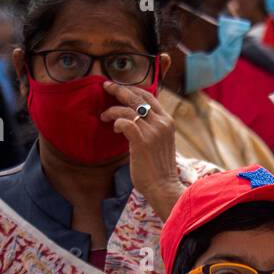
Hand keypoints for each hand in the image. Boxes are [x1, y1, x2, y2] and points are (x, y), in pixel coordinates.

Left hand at [102, 81, 181, 219]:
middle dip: (118, 89)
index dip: (132, 89)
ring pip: (127, 108)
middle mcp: (162, 122)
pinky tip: (114, 129)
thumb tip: (134, 118)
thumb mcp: (161, 142)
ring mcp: (153, 131)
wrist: (163, 187)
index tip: (119, 88)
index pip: (149, 95)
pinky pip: (124, 122)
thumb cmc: (159, 169)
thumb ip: (152, 128)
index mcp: (168, 121)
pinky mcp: (142, 140)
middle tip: (105, 86)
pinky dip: (116, 122)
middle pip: (137, 97)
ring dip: (112, 110)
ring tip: (104, 116)